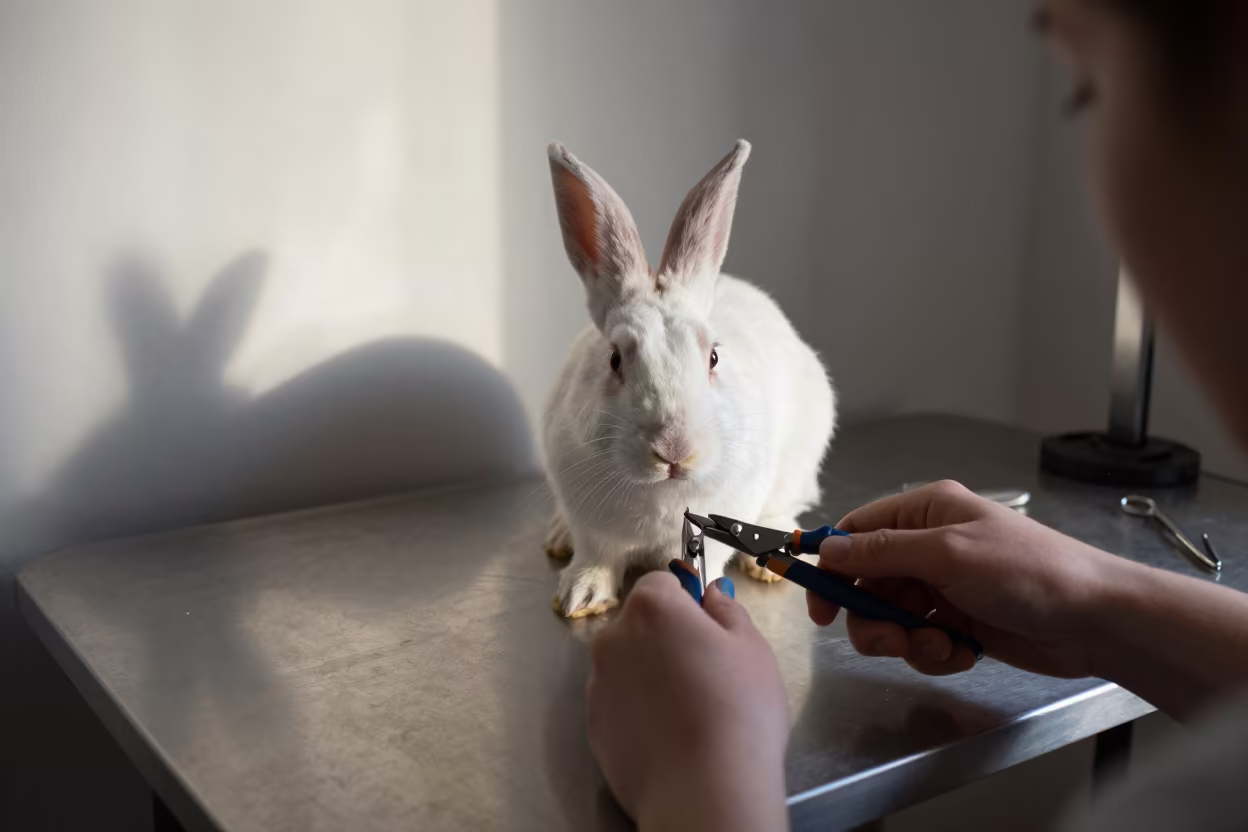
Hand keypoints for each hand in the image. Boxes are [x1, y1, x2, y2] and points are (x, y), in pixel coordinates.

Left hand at [587, 572, 788, 831]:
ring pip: (628, 664)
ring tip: (690, 710)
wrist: (704, 791)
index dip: (688, 602)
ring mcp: (598, 683)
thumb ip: (727, 610)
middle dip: (667, 637)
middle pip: (640, 623)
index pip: (663, 582)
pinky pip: (619, 703)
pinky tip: (670, 734)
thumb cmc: (737, 711)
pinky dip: (638, 710)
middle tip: (707, 672)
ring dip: (650, 674)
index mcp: (652, 607)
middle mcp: (614, 638)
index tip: (710, 629)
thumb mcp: (752, 648)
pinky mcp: (593, 725)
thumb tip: (711, 596)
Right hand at [808, 480, 1121, 676]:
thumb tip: (825, 547)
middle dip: (872, 616)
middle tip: (887, 638)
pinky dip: (932, 653)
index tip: (816, 601)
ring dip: (903, 639)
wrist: (1095, 621)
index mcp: (926, 513)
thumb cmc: (1027, 572)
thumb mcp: (948, 554)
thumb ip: (881, 552)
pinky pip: (919, 641)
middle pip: (867, 583)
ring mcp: (944, 588)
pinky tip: (959, 653)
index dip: (831, 565)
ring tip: (935, 646)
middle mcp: (930, 547)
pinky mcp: (958, 625)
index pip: (857, 531)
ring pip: (889, 618)